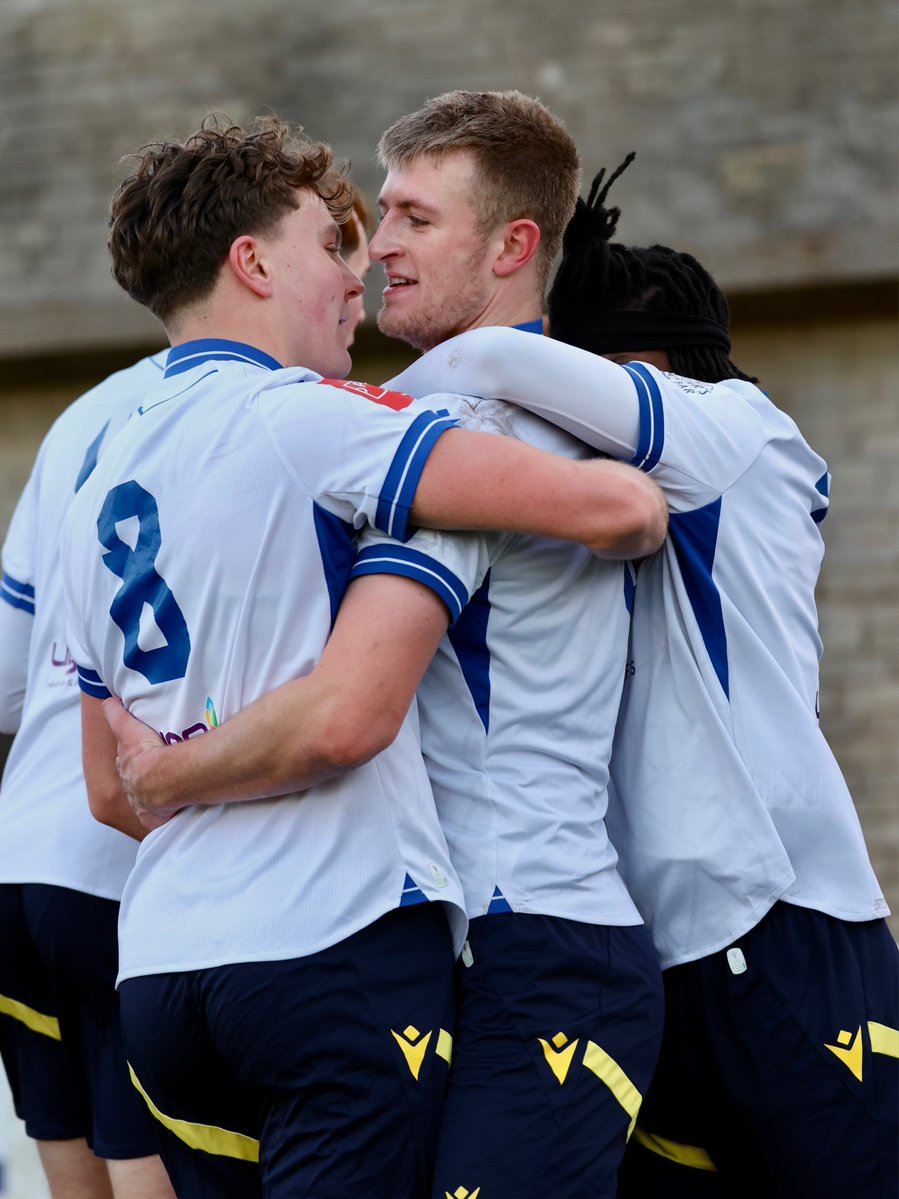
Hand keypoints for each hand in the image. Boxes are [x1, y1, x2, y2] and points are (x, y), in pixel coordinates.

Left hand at [102, 698, 183, 830]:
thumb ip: (116, 714)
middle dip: (141, 778)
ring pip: (146, 800)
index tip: (142, 755)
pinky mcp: (154, 819)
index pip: (126, 763)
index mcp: (124, 769)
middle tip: (157, 771)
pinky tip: (174, 809)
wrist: (162, 779)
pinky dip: (165, 814)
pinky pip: (159, 817)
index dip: (132, 758)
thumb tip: (108, 702)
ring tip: (170, 788)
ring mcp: (141, 806)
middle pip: (135, 782)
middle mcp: (130, 790)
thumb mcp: (127, 728)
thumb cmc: (146, 753)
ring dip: (154, 796)